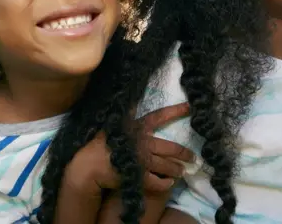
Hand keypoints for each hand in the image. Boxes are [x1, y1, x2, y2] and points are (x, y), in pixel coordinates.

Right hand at [64, 102, 193, 195]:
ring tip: (183, 172)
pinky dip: (165, 183)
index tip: (191, 107)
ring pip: (167, 166)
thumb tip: (132, 98)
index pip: (159, 116)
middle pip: (170, 147)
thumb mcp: (113, 122)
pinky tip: (169, 183)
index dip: (176, 111)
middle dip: (184, 153)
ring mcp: (143, 160)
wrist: (89, 165)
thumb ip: (125, 112)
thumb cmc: (99, 142)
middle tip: (193, 158)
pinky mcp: (139, 175)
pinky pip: (158, 182)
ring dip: (177, 169)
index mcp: (137, 127)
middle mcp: (143, 142)